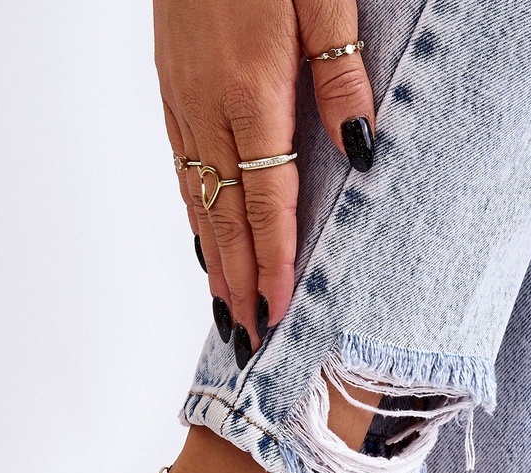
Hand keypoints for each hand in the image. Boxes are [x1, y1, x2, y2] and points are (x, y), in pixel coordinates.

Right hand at [154, 0, 374, 356]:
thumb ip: (340, 75)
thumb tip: (360, 154)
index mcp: (251, 90)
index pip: (264, 202)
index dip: (273, 263)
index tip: (278, 314)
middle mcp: (208, 105)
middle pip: (224, 216)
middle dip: (239, 282)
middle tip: (248, 339)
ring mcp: (181, 97)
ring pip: (196, 197)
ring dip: (212, 259)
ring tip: (225, 307)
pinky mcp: (170, 83)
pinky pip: (181, 166)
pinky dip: (192, 213)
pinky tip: (200, 238)